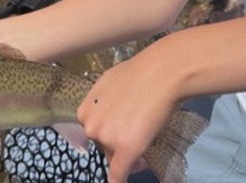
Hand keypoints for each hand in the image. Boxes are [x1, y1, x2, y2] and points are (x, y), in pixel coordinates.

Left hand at [77, 56, 177, 182]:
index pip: (95, 131)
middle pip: (103, 144)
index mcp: (85, 111)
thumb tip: (108, 114)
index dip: (110, 131)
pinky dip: (120, 181)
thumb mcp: (109, 84)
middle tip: (138, 132)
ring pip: (115, 156)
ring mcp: (107, 139)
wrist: (161, 73)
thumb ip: (103, 102)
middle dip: (118, 141)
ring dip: (127, 153)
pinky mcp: (125, 150)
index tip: (123, 129)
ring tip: (146, 138)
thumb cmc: (138, 72)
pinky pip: (119, 173)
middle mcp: (91, 126)